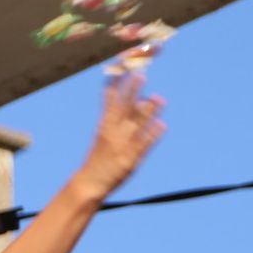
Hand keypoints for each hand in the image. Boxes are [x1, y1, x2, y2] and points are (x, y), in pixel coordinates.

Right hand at [73, 74, 165, 199]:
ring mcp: (122, 146)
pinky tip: (161, 126)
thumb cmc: (99, 158)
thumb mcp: (105, 135)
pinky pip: (144, 145)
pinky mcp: (131, 159)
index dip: (115, 84)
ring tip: (159, 98)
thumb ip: (119, 118)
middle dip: (131, 92)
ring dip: (147, 111)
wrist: (91, 183)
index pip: (109, 101)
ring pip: (136, 125)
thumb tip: (139, 101)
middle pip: (124, 109)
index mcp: (104, 127)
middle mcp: (113, 134)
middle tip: (140, 76)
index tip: (120, 69)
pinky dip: (152, 135)